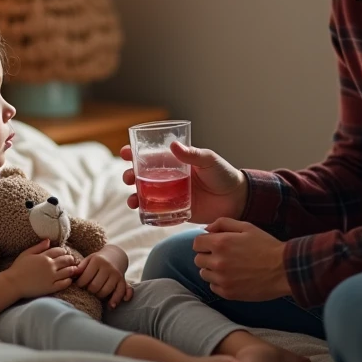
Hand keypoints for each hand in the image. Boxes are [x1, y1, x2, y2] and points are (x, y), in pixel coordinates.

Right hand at [5, 238, 77, 298]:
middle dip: (70, 259)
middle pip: (66, 260)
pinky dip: (68, 281)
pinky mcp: (51, 287)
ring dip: (72, 269)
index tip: (65, 252)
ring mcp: (51, 277)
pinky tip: (69, 279)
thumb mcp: (26, 253)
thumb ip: (38, 247)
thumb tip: (48, 240)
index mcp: (44, 256)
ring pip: (68, 271)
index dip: (64, 251)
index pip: (59, 251)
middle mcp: (50, 266)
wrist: (13, 283)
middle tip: (72, 260)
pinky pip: (64, 284)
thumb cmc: (18, 268)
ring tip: (74, 269)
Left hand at [75, 246, 134, 308]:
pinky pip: (120, 292)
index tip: (79, 285)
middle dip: (89, 290)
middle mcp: (107, 267)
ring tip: (96, 293)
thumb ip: (80, 267)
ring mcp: (116, 274)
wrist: (115, 256)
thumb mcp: (89, 259)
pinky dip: (115, 300)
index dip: (80, 284)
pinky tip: (111, 306)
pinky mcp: (122, 280)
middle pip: (94, 286)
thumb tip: (72, 274)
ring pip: (105, 291)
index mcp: (97, 261)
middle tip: (88, 289)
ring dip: (99, 295)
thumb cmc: (98, 260)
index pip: (85, 278)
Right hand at [122, 142, 247, 224]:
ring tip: (132, 201)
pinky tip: (144, 216)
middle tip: (129, 179)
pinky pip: (158, 214)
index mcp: (175, 163)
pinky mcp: (177, 212)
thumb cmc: (223, 175)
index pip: (150, 156)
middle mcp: (170, 179)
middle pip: (143, 177)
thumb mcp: (209, 160)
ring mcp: (172, 196)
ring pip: (146, 196)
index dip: (135, 153)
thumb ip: (192, 155)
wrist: (237, 200)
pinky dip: (149, 216)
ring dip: (134, 198)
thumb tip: (173, 145)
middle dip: (130, 177)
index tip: (124, 153)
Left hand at [193, 218, 289, 301]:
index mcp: (220, 243)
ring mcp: (222, 279)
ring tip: (229, 267)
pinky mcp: (228, 293)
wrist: (283, 269)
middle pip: (198, 259)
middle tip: (223, 256)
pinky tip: (233, 278)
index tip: (213, 244)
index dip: (205, 242)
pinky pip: (213, 287)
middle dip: (208, 256)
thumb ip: (223, 223)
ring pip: (204, 274)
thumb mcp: (247, 227)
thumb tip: (207, 228)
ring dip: (212, 270)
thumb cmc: (266, 246)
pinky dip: (219, 283)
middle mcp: (217, 262)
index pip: (196, 243)